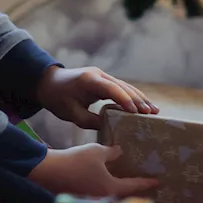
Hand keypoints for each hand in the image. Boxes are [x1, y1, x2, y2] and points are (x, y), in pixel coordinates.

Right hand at [28, 144, 156, 197]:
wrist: (49, 171)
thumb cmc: (76, 161)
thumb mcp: (97, 152)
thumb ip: (112, 153)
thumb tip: (120, 152)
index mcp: (111, 188)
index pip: (133, 186)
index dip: (146, 182)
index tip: (157, 182)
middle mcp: (104, 198)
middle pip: (124, 196)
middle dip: (134, 191)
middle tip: (144, 185)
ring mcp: (92, 201)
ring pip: (111, 196)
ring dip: (120, 190)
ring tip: (127, 183)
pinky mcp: (82, 198)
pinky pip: (100, 195)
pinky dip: (106, 189)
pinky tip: (106, 181)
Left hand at [35, 66, 157, 129]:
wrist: (48, 83)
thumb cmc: (57, 98)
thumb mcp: (71, 113)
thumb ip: (90, 120)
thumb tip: (109, 128)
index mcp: (90, 80)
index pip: (111, 89)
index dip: (125, 100)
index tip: (135, 112)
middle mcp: (99, 75)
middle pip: (123, 87)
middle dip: (138, 100)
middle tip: (152, 113)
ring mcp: (103, 76)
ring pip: (125, 87)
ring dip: (139, 98)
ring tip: (154, 110)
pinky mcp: (104, 81)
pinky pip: (121, 89)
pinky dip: (132, 97)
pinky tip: (143, 106)